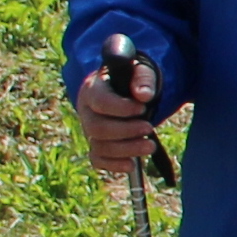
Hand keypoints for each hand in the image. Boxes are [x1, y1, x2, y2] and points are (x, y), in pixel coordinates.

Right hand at [76, 52, 163, 176]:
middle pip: (97, 128)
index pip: (100, 102)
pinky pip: (97, 159)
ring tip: (150, 146)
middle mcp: (86, 110)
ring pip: (99, 146)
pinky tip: (131, 165)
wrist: (127, 89)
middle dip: (125, 131)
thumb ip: (143, 78)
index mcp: (92, 88)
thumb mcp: (140, 71)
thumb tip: (144, 95)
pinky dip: (113, 165)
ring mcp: (88, 129)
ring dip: (126, 150)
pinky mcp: (96, 144)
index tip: (142, 108)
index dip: (121, 108)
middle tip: (149, 128)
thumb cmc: (132, 78)